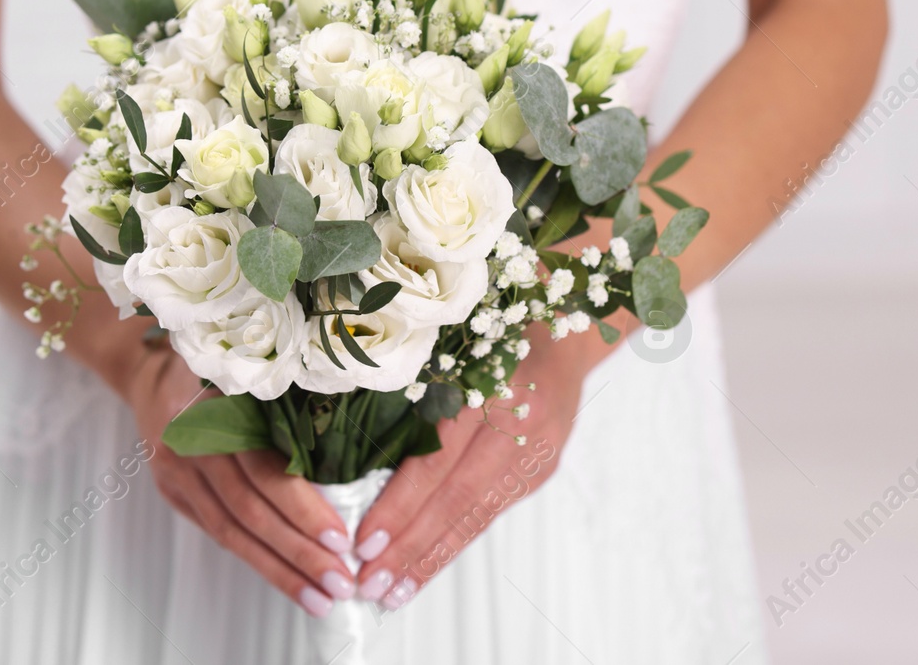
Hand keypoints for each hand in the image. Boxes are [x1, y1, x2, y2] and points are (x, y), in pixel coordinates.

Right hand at [128, 346, 358, 615]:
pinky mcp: (176, 495)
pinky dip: (257, 559)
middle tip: (341, 583)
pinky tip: (290, 581)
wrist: (149, 371)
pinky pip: (220, 532)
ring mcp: (178, 475)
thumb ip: (286, 390)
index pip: (261, 471)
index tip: (342, 538)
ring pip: (232, 532)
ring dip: (279, 570)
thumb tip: (355, 428)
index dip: (301, 508)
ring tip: (321, 598)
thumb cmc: (219, 361)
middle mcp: (191, 447)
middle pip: (249, 512)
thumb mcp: (250, 361)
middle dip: (298, 553)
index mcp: (214, 411)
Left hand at [349, 321, 601, 609]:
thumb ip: (416, 385)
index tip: (364, 541)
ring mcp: (535, 450)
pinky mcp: (540, 467)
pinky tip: (427, 565)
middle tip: (369, 584)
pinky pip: (493, 509)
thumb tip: (348, 438)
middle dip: (412, 547)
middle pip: (458, 498)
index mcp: (490, 385)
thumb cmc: (496, 324)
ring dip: (433, 556)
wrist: (569, 331)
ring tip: (393, 592)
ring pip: (479, 513)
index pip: (439, 460)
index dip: (402, 504)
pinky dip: (457, 539)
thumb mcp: (452, 341)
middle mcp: (518, 423)